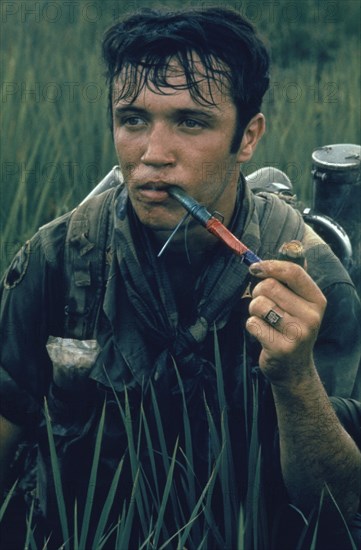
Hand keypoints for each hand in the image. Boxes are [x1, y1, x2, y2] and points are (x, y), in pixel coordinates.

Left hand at [246, 259, 326, 387]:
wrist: (293, 368)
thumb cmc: (290, 329)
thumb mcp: (298, 305)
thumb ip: (286, 283)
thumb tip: (261, 262)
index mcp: (316, 301)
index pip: (294, 272)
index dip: (270, 266)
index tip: (255, 268)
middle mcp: (311, 316)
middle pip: (269, 286)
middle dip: (258, 292)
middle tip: (263, 305)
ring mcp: (298, 333)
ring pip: (258, 304)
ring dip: (253, 310)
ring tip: (264, 320)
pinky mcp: (281, 348)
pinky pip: (252, 324)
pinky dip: (252, 326)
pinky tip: (263, 335)